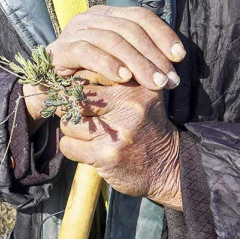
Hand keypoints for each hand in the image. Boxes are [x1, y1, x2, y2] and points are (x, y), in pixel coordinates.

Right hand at [47, 4, 184, 86]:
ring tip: (153, 83)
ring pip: (111, 38)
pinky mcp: (59, 50)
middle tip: (169, 81)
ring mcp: (72, 32)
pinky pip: (86, 50)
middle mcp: (90, 18)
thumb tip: (172, 66)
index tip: (179, 57)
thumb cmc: (89, 80)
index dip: (162, 34)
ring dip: (137, 62)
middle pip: (129, 28)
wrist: (48, 93)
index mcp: (107, 16)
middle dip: (153, 55)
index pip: (140, 16)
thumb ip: (139, 60)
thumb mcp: (118, 66)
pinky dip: (107, 63)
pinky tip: (123, 77)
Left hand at [57, 82, 182, 209]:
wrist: (171, 166)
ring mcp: (117, 131)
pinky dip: (71, 148)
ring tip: (87, 133)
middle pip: (74, 98)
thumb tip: (69, 73)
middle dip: (68, 107)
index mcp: (134, 85)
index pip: (87, 74)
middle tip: (74, 113)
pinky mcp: (106, 156)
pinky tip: (86, 149)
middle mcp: (128, 105)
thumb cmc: (146, 126)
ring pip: (68, 123)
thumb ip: (113, 78)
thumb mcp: (140, 95)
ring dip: (71, 130)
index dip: (74, 85)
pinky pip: (68, 146)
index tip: (75, 94)